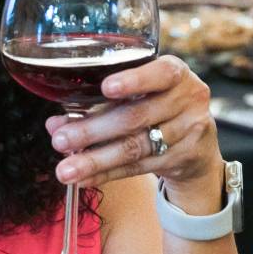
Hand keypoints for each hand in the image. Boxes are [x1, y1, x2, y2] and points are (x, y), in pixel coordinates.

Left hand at [47, 56, 223, 212]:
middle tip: (60, 140)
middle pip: (136, 116)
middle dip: (93, 130)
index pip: (160, 74)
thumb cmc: (157, 109)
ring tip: (65, 169)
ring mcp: (189, 131)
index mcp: (175, 73)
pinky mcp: (183, 159)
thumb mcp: (137, 96)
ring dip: (96, 159)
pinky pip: (138, 168)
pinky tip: (84, 179)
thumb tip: (54, 124)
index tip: (106, 88)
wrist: (198, 145)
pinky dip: (107, 174)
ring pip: (135, 147)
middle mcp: (187, 99)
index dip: (134, 81)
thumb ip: (98, 104)